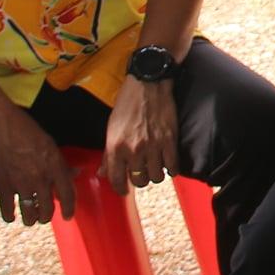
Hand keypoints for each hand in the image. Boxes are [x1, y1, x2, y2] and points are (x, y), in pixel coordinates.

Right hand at [0, 103, 75, 225]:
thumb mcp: (50, 144)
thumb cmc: (26, 129)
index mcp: (55, 165)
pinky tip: (11, 216)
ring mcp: (21, 184)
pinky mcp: (3, 186)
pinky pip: (8, 210)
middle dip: (47, 216)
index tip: (68, 216)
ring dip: (31, 219)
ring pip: (30, 214)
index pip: (68, 194)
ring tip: (30, 217)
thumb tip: (74, 173)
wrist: (0, 125)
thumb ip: (61, 162)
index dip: (70, 209)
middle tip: (44, 215)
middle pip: (47, 210)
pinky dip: (9, 216)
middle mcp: (40, 178)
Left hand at [104, 74, 178, 196]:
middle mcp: (133, 149)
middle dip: (139, 180)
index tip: (124, 190)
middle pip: (138, 180)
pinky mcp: (169, 141)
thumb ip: (108, 153)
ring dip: (155, 175)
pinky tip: (167, 164)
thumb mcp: (111, 127)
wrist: (148, 83)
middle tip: (140, 173)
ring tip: (154, 167)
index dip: (120, 189)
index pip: (116, 179)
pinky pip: (172, 167)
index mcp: (115, 146)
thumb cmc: (127, 103)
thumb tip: (102, 173)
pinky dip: (171, 169)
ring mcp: (153, 146)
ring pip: (156, 177)